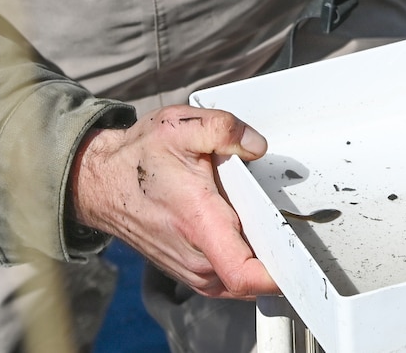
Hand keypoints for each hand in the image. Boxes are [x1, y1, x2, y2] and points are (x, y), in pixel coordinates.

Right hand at [71, 105, 277, 298]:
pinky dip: (242, 260)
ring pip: (241, 280)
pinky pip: (227, 277)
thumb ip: (225, 128)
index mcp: (200, 223)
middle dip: (277, 253)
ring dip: (258, 257)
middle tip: (291, 224)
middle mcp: (196, 256)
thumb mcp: (180, 126)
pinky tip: (245, 232)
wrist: (101, 183)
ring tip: (264, 223)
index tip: (303, 263)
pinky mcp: (189, 271)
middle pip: (253, 277)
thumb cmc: (139, 159)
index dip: (279, 276)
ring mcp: (192, 269)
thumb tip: (258, 145)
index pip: (245, 273)